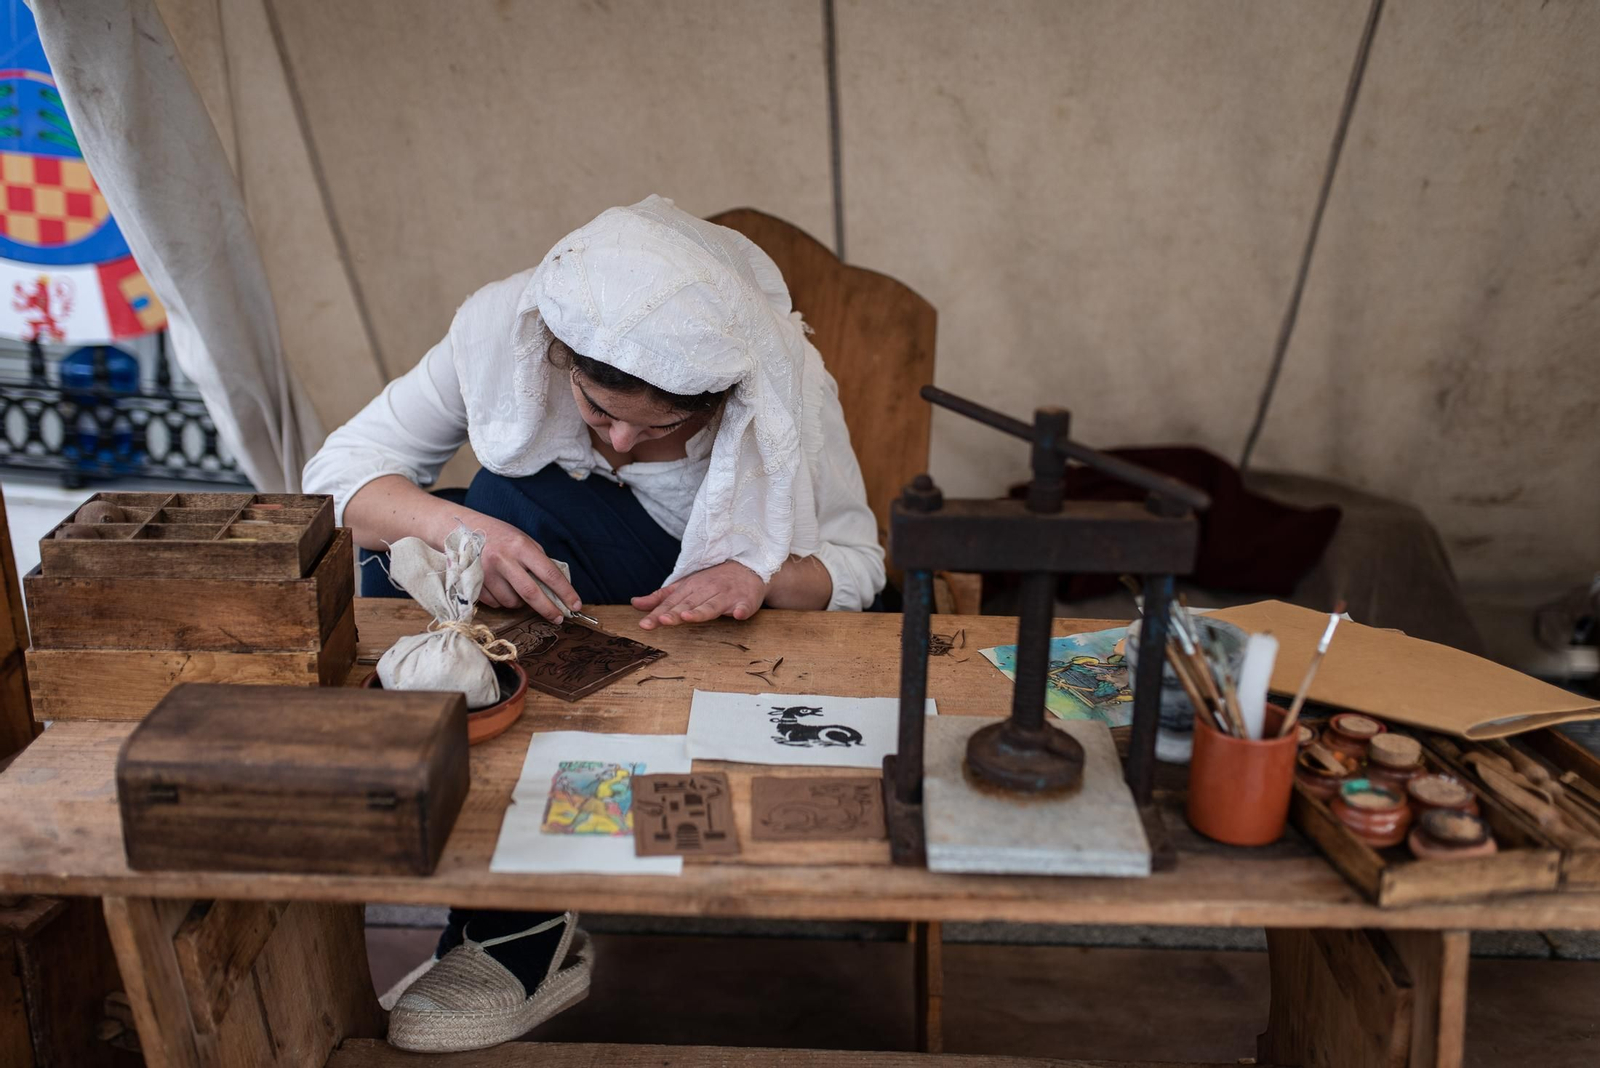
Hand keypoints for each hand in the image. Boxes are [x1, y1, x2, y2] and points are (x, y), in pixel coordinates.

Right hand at [471, 513, 582, 622]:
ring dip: (521, 603)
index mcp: (520, 546)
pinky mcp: (474, 584)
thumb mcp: (522, 540)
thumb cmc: (499, 535)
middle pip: (531, 593)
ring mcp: (486, 573)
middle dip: (548, 609)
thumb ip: (538, 560)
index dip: (565, 592)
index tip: (575, 604)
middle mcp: (503, 560)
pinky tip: (500, 587)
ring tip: (517, 588)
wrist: (461, 529)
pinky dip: (503, 600)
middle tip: (559, 618)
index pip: (549, 573)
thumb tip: (556, 586)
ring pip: (512, 602)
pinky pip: (496, 603)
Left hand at [631, 561, 767, 629]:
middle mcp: (707, 589)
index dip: (658, 613)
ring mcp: (727, 595)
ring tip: (688, 617)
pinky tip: (738, 614)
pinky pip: (744, 606)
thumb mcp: (685, 587)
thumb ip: (661, 598)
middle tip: (662, 621)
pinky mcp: (746, 600)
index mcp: (691, 587)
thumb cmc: (713, 581)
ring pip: (713, 605)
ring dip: (701, 611)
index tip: (645, 624)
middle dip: (675, 612)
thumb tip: (635, 604)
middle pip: (689, 604)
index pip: (671, 602)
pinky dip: (741, 610)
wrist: (749, 568)